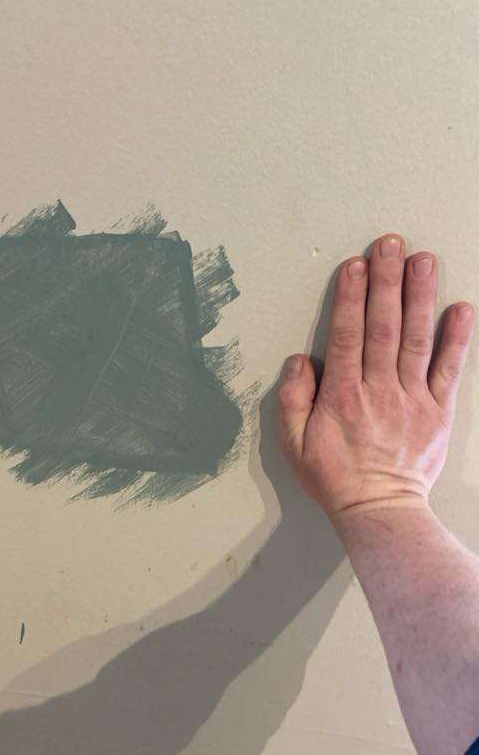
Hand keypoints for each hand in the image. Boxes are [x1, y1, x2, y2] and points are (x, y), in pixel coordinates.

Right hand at [278, 233, 475, 521]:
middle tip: (390, 244)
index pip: (347, 336)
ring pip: (416, 339)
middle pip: (383, 327)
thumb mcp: (293, 445)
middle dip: (386, 282)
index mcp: (342, 396)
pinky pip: (449, 369)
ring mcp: (413, 398)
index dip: (351, 298)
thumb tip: (301, 359)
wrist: (380, 511)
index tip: (355, 265)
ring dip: (420, 297)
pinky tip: (462, 308)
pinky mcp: (439, 410)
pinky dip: (457, 338)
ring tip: (423, 260)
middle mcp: (379, 390)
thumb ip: (293, 399)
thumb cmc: (334, 476)